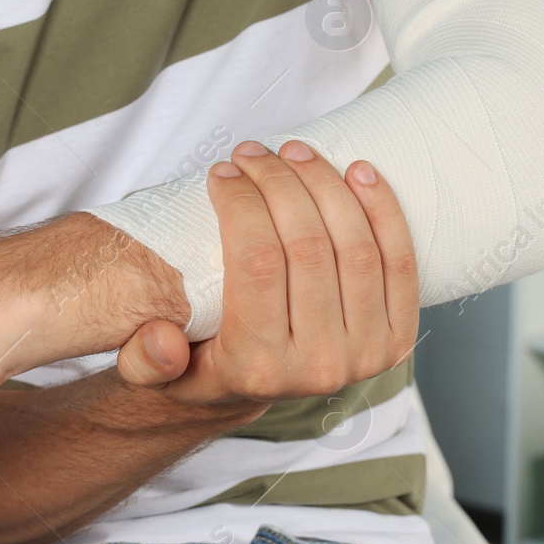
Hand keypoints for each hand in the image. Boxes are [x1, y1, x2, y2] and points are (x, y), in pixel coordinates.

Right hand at [116, 140, 418, 403]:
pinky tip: (358, 173)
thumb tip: (162, 340)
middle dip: (279, 182)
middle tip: (254, 152)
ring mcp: (365, 355)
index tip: (223, 170)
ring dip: (327, 185)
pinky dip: (383, 211)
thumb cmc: (201, 362)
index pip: (256, 263)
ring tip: (296, 152)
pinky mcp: (396, 340)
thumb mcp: (152, 371)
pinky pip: (399, 263)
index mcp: (255, 369)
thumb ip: (144, 359)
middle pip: (307, 247)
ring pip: (354, 247)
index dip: (241, 203)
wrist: (255, 391)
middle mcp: (317, 367)